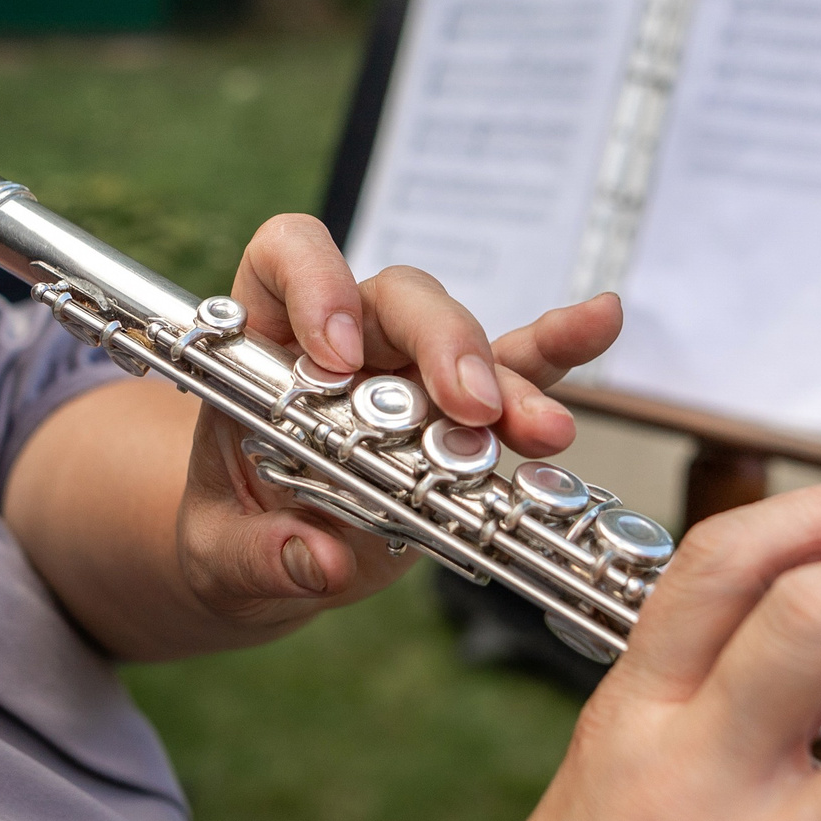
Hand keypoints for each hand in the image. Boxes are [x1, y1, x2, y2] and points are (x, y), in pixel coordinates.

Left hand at [174, 213, 621, 639]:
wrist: (271, 552)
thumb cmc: (235, 528)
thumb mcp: (219, 549)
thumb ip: (258, 553)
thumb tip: (320, 561)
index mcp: (266, 339)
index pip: (287, 259)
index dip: (313, 283)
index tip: (334, 356)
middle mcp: (344, 335)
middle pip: (396, 297)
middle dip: (439, 344)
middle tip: (463, 408)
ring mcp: (408, 368)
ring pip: (461, 338)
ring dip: (505, 383)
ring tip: (542, 433)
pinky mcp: (457, 411)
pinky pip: (513, 367)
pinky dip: (557, 350)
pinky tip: (601, 321)